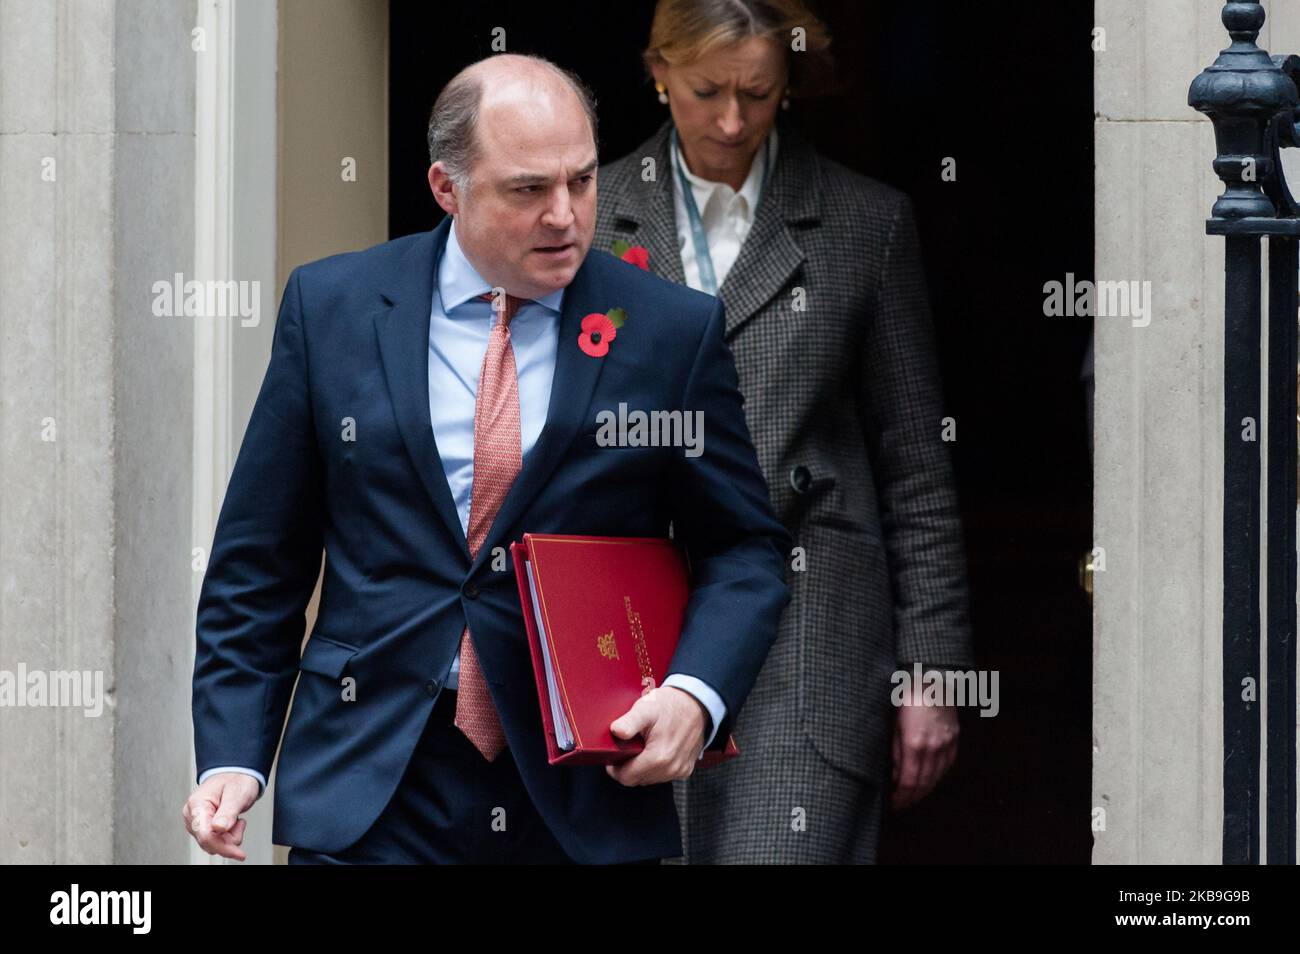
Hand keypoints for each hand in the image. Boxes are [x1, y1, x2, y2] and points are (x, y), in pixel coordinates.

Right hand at [182, 773, 259, 860]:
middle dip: (229, 839)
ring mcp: (196, 822)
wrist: (235, 775)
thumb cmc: (236, 780)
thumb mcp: (237, 792)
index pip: (205, 834)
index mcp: (197, 804)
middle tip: (240, 822)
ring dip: (228, 837)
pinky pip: (214, 840)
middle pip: (208, 842)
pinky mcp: (202, 827)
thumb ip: (228, 811)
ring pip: (212, 844)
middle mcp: (192, 815)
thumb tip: (219, 828)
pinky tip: (231, 823)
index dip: (222, 847)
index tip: (239, 853)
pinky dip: (227, 836)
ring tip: (236, 819)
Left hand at [605, 686, 706, 785]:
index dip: (615, 768)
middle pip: (637, 779)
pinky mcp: (685, 769)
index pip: (626, 777)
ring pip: (649, 779)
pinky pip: (662, 775)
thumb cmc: (670, 705)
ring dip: (642, 767)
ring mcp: (679, 770)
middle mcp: (671, 769)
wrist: (696, 703)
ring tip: (643, 746)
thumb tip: (616, 732)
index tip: (615, 754)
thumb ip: (629, 722)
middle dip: (629, 766)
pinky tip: (656, 749)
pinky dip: (655, 766)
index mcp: (658, 758)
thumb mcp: (646, 708)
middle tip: (629, 746)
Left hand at [890, 694, 958, 811]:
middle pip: (923, 783)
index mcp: (914, 743)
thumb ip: (893, 750)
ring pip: (937, 776)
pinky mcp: (954, 737)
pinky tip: (931, 781)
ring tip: (913, 797)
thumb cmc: (905, 696)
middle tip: (901, 806)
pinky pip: (948, 764)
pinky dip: (938, 776)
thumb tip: (894, 773)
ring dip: (925, 790)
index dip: (901, 796)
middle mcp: (933, 747)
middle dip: (911, 798)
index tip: (893, 804)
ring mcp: (946, 742)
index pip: (908, 781)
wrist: (930, 677)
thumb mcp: (892, 723)